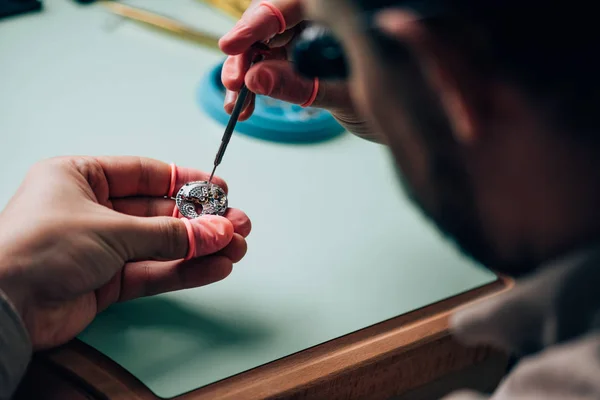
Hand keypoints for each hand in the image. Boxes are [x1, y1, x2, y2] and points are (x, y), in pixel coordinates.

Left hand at [0, 156, 250, 349]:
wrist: (3, 306)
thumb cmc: (38, 247)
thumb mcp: (111, 229)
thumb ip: (169, 234)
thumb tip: (216, 232)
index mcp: (82, 178)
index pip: (145, 174)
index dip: (185, 181)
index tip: (219, 189)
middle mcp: (92, 210)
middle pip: (160, 212)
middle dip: (200, 220)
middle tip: (236, 224)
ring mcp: (101, 248)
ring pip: (161, 245)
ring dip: (200, 248)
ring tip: (236, 248)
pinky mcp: (106, 282)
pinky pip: (154, 272)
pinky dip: (185, 271)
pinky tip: (215, 268)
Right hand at [219, 0, 380, 141]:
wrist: (409, 121)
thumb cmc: (393, 103)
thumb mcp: (347, 97)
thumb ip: (301, 86)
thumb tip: (255, 78)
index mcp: (336, 14)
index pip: (285, 7)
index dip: (254, 26)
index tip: (232, 45)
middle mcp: (321, 20)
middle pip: (269, 26)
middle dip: (246, 55)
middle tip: (235, 84)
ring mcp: (310, 38)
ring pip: (266, 47)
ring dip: (247, 74)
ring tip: (238, 106)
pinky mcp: (304, 58)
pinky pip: (273, 65)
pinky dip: (258, 85)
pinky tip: (245, 106)